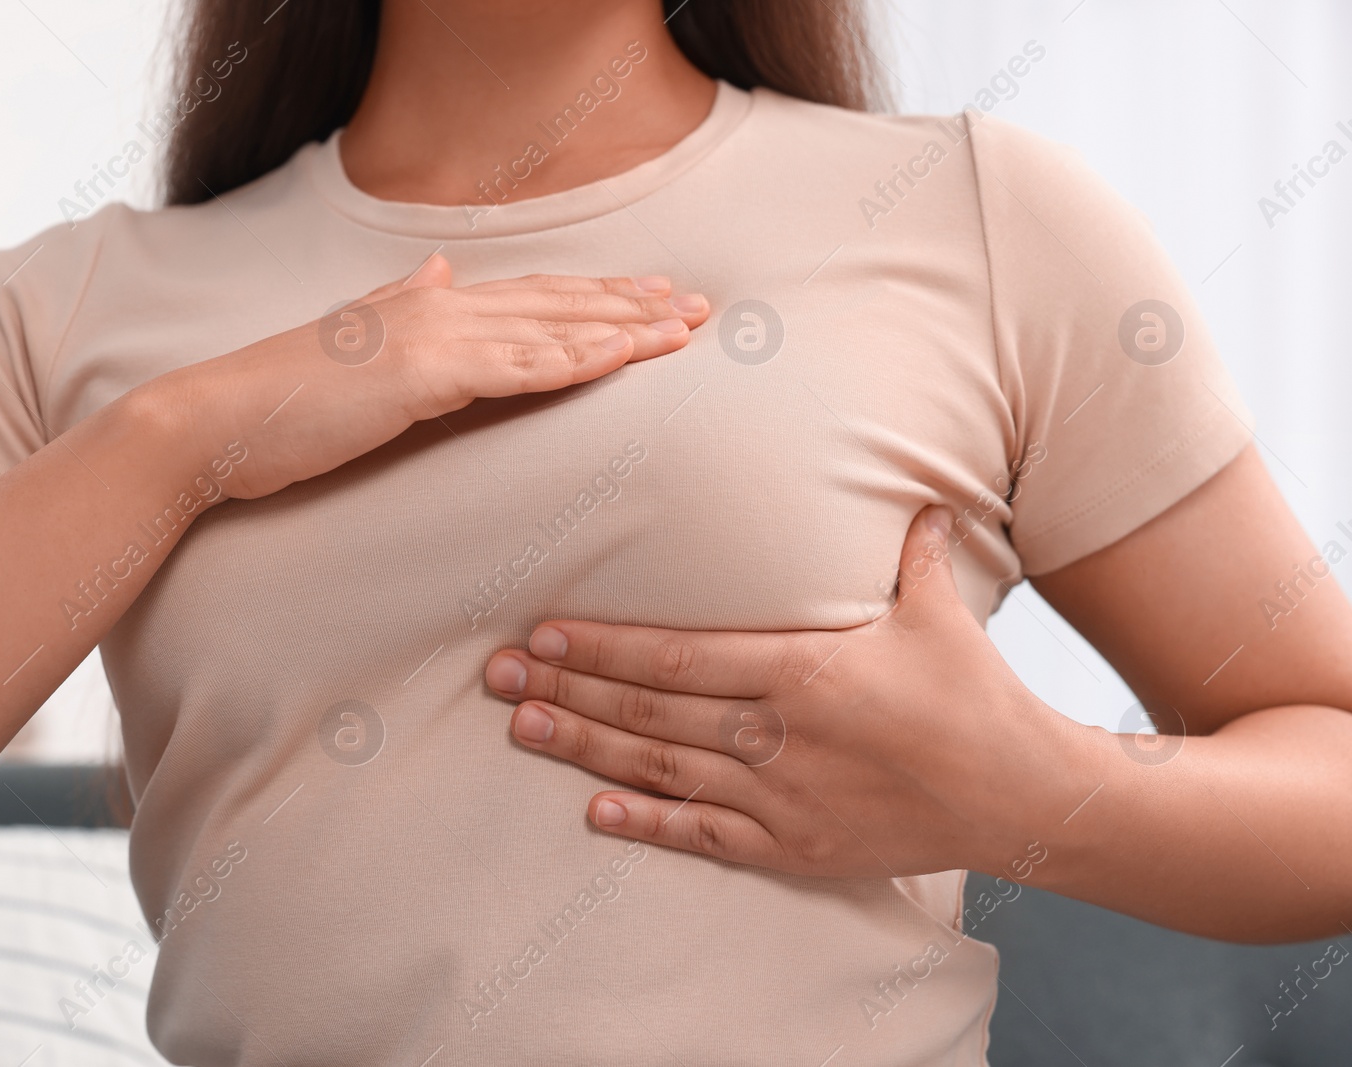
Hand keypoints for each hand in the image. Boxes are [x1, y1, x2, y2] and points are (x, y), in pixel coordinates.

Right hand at [148, 254, 708, 498]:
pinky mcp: (423, 375)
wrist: (220, 420)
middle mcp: (438, 306)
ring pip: (550, 330)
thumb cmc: (284, 399)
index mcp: (426, 304)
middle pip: (558, 303)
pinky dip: (576, 362)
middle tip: (699, 310)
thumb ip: (400, 304)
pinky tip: (624, 360)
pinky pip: (518, 368)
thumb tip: (434, 274)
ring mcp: (432, 336)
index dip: (599, 295)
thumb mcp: (351, 341)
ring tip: (684, 332)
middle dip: (633, 305)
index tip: (655, 297)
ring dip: (624, 330)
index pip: (533, 297)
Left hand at [483, 506, 1092, 877]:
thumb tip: (912, 491)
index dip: (603, 644)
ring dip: (585, 746)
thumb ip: (908, 551)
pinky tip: (593, 811)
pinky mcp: (792, 847)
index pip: (677, 654)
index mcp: (803, 670)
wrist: (1020, 796)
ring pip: (661, 767)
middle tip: (497, 677)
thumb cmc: (976, 696)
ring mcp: (780, 797)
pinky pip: (704, 836)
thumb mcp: (939, 612)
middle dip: (567, 689)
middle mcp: (778, 734)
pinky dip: (647, 824)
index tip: (544, 632)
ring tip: (521, 727)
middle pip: (649, 708)